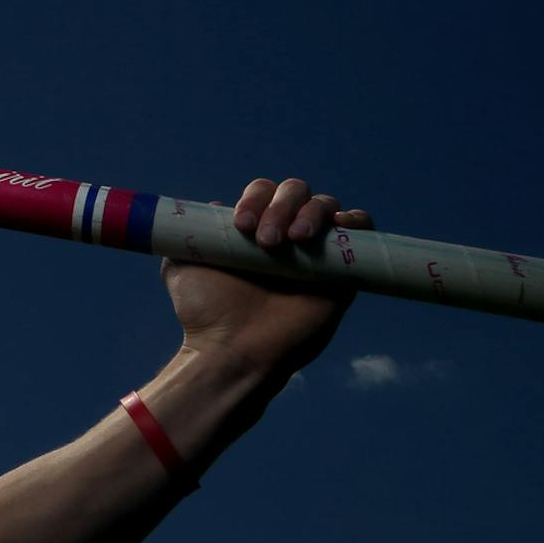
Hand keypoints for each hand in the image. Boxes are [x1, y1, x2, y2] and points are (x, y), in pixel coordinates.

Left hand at [162, 177, 375, 382]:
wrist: (234, 350)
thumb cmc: (207, 313)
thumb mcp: (181, 266)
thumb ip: (192, 234)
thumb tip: (213, 208)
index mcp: (252, 231)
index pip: (264, 192)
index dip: (255, 199)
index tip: (241, 225)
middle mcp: (286, 236)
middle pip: (296, 192)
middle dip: (282, 206)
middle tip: (265, 241)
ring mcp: (316, 253)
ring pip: (326, 207)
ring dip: (311, 213)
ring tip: (295, 241)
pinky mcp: (343, 274)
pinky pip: (362, 234)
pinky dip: (356, 221)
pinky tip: (339, 226)